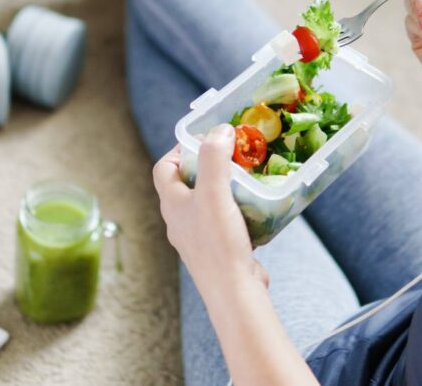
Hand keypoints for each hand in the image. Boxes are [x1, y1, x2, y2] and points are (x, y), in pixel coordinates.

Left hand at [152, 124, 269, 297]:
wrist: (234, 292)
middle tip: (233, 156)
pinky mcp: (220, 249)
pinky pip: (226, 221)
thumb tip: (220, 130)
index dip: (180, 150)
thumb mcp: (214, 193)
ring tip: (248, 178)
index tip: (206, 140)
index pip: (164, 168)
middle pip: (188, 183)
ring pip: (209, 202)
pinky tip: (257, 207)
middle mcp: (181, 220)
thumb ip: (214, 158)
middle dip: (209, 167)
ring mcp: (200, 236)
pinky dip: (240, 210)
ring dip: (227, 188)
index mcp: (172, 204)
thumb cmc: (218, 242)